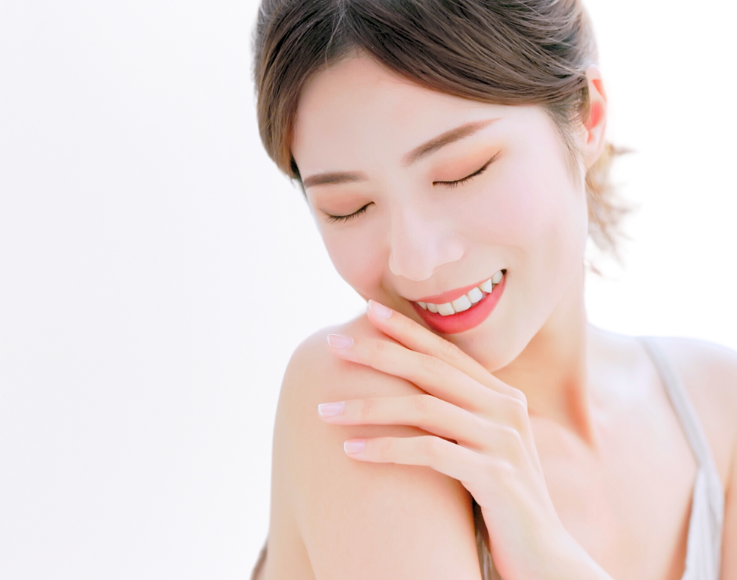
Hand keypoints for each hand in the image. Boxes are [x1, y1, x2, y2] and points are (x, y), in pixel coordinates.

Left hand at [318, 300, 609, 579]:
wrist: (544, 556)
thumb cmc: (500, 501)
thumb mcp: (481, 448)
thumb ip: (456, 417)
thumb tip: (405, 389)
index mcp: (503, 398)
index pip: (447, 353)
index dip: (407, 330)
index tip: (367, 310)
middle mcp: (507, 411)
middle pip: (431, 370)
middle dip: (378, 352)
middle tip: (333, 344)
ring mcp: (504, 442)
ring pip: (423, 408)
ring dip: (366, 407)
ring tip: (323, 411)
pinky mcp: (496, 476)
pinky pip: (429, 452)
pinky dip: (385, 448)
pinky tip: (350, 450)